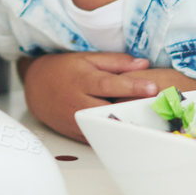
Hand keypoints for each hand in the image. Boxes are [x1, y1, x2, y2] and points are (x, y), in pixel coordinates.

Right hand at [22, 52, 156, 141]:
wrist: (35, 86)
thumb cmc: (64, 69)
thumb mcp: (87, 58)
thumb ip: (116, 61)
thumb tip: (143, 63)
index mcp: (83, 80)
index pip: (111, 84)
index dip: (132, 86)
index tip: (152, 88)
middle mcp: (79, 102)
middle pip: (110, 108)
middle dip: (133, 108)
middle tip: (159, 108)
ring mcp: (77, 120)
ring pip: (106, 126)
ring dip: (127, 124)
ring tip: (150, 122)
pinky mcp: (77, 133)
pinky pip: (100, 136)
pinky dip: (116, 134)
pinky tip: (134, 132)